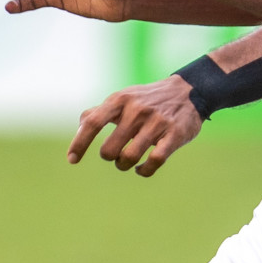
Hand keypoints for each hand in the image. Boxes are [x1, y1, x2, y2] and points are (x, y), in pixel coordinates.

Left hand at [68, 74, 202, 176]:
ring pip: (129, 158)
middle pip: (109, 149)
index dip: (79, 143)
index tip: (72, 160)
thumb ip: (100, 111)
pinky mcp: (174, 135)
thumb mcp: (124, 98)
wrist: (189, 91)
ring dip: (124, 165)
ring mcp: (157, 123)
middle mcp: (137, 110)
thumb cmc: (148, 99)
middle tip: (115, 154)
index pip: (93, 122)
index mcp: (121, 100)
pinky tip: (141, 169)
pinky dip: (143, 171)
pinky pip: (153, 163)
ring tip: (127, 162)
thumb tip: (81, 126)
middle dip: (109, 157)